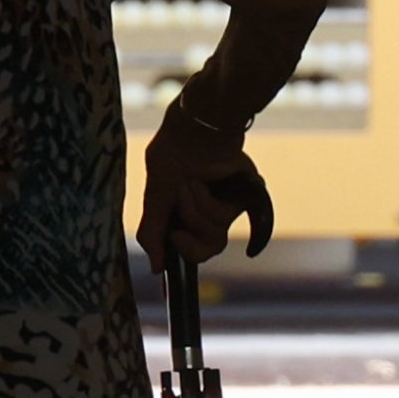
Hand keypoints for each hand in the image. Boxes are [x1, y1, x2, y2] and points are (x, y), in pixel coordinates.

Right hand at [139, 113, 276, 265]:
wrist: (192, 129)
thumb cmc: (173, 154)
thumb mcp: (156, 196)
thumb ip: (153, 232)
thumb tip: (156, 268)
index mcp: (190, 215)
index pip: (194, 250)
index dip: (185, 252)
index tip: (174, 246)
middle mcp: (212, 213)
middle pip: (209, 249)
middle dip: (189, 227)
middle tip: (182, 206)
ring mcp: (230, 206)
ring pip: (213, 236)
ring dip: (192, 209)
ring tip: (189, 184)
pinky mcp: (245, 198)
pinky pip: (222, 219)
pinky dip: (204, 200)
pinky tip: (202, 181)